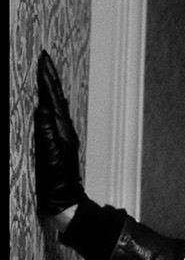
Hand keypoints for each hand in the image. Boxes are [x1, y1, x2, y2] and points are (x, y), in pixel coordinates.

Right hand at [34, 51, 86, 217]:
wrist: (66, 201)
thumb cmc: (56, 183)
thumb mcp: (49, 159)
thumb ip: (46, 134)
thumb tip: (43, 109)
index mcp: (62, 131)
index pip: (53, 98)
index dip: (47, 79)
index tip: (43, 60)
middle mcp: (65, 130)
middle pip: (57, 97)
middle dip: (50, 77)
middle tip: (45, 58)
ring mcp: (64, 136)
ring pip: (58, 105)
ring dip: (51, 87)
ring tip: (46, 72)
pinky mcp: (61, 142)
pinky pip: (56, 114)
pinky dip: (52, 101)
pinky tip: (50, 101)